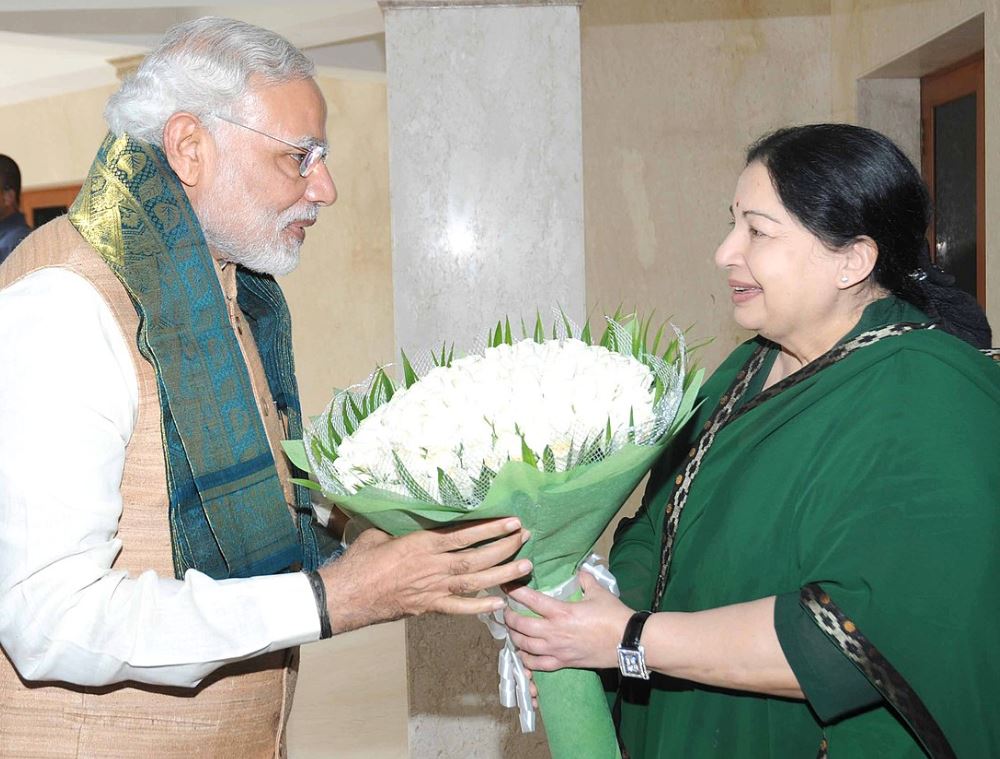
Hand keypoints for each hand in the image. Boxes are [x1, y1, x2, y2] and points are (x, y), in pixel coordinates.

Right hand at [320, 518, 530, 632]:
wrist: (345, 596)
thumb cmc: (359, 562)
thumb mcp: (380, 534)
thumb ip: (402, 527)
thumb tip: (411, 513)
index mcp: (421, 544)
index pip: (463, 534)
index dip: (490, 528)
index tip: (511, 521)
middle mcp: (432, 566)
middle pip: (476, 557)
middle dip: (504, 547)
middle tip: (526, 538)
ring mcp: (432, 589)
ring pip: (474, 581)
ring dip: (502, 574)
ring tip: (526, 567)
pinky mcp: (428, 607)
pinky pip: (458, 608)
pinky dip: (480, 607)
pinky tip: (500, 603)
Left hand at [504, 570, 632, 670]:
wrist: (628, 642)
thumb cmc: (614, 616)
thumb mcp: (599, 592)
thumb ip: (585, 580)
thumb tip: (580, 571)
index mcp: (561, 611)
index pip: (530, 599)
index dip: (515, 592)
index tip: (507, 587)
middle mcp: (554, 631)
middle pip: (521, 625)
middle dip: (509, 617)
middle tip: (506, 610)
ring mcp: (558, 649)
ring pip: (525, 646)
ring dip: (515, 637)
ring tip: (512, 630)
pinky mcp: (564, 663)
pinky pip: (537, 665)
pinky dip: (526, 660)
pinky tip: (523, 653)